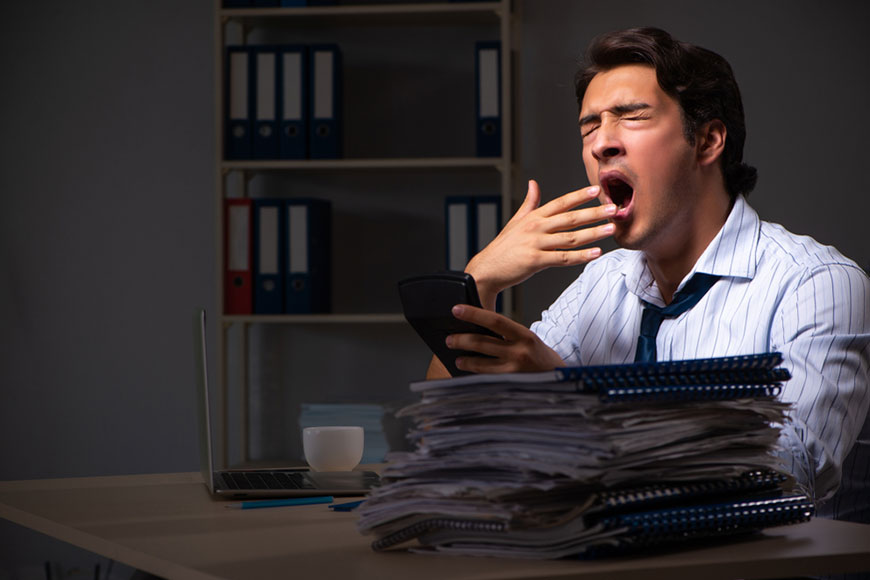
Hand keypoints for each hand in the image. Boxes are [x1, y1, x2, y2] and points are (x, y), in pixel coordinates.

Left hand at [446, 304, 564, 373]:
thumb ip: (507, 335)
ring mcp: (515, 371)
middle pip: (483, 343)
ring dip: (466, 360)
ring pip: (482, 364)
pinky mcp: (511, 385)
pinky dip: (476, 375)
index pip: (495, 320)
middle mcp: (520, 352)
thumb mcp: (528, 340)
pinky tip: (469, 373)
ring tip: (457, 358)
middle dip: (462, 340)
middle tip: (449, 338)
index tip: (456, 310)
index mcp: (524, 335)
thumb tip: (478, 329)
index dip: (473, 314)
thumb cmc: (540, 357)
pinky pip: (487, 379)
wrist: (561, 380)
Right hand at [466, 180, 614, 308]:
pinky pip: (563, 258)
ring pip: (571, 237)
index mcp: (533, 217)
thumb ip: (529, 203)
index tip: (596, 190)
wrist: (487, 269)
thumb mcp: (515, 221)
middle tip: (613, 208)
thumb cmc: (503, 247)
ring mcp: (536, 244)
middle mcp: (536, 228)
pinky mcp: (535, 261)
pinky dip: (581, 256)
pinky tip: (596, 253)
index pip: (560, 203)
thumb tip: (534, 184)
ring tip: (611, 229)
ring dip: (593, 233)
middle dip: (594, 212)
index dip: (579, 196)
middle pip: (570, 218)